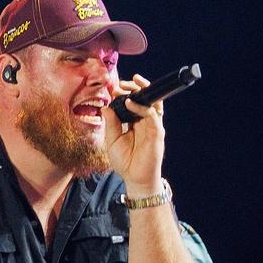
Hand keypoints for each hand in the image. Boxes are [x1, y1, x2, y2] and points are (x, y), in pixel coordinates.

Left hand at [103, 74, 164, 192]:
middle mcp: (145, 122)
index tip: (114, 89)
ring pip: (152, 103)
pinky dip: (142, 107)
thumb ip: (111, 124)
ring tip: (130, 85)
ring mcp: (152, 126)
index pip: (133, 102)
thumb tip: (105, 107)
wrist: (135, 178)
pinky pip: (152, 116)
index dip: (124, 93)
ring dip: (142, 91)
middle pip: (144, 98)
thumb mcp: (112, 141)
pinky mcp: (157, 133)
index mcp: (134, 122)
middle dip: (134, 87)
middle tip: (121, 84)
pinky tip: (130, 103)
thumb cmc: (125, 162)